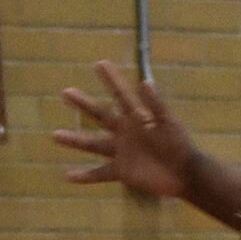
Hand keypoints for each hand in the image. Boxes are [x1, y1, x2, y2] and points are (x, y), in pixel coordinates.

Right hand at [55, 62, 193, 197]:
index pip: (121, 95)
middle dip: (83, 104)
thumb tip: (146, 82)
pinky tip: (68, 176)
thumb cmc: (179, 145)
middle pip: (99, 115)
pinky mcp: (121, 171)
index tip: (100, 63)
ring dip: (74, 141)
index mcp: (137, 118)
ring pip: (93, 145)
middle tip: (65, 92)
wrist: (185, 174)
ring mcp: (120, 152)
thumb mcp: (169, 124)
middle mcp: (124, 132)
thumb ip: (157, 105)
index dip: (112, 79)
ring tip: (55, 135)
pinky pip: (100, 173)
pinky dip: (85, 176)